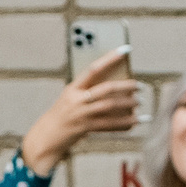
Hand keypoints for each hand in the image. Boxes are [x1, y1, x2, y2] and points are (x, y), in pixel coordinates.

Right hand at [21, 49, 139, 175]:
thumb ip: (88, 92)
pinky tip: (136, 121)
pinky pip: (110, 124)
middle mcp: (76, 99)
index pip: (94, 69)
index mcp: (73, 88)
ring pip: (110, 105)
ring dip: (128, 104)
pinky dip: (125, 123)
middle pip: (106, 89)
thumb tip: (116, 88)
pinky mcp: (84, 128)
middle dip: (126, 86)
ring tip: (139, 102)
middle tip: (139, 86)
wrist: (46, 137)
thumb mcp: (70, 99)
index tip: (126, 49)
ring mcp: (80, 114)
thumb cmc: (62, 116)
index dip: (110, 58)